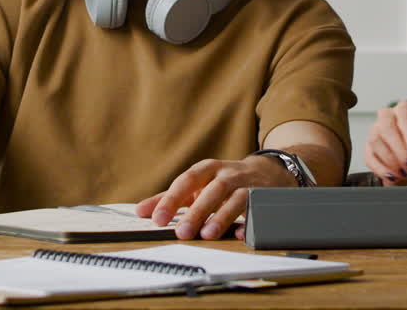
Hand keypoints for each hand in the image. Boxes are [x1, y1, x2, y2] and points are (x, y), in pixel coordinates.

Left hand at [135, 156, 296, 240]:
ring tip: (207, 235)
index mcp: (206, 170)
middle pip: (211, 191)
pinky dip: (248, 223)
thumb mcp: (197, 184)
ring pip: (234, 199)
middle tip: (182, 233)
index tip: (158, 219)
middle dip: (196, 212)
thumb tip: (141, 211)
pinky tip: (239, 235)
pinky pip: (256, 210)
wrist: (264, 172)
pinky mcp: (262, 198)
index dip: (172, 199)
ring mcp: (246, 186)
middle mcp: (226, 175)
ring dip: (221, 217)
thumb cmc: (222, 180)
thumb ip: (170, 197)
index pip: (186, 182)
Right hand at [363, 100, 406, 185]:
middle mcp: (388, 116)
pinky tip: (394, 176)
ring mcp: (375, 131)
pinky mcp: (368, 148)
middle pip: (387, 127)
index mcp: (406, 109)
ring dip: (391, 160)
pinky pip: (370, 157)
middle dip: (399, 149)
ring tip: (405, 173)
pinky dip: (382, 169)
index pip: (405, 115)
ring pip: (376, 141)